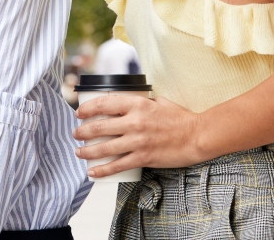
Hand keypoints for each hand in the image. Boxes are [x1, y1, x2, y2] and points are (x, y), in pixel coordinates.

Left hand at [73, 95, 207, 178]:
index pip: (104, 103)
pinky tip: (93, 172)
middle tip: (76, 134)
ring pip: (104, 148)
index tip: (79, 112)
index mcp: (137, 105)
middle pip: (99, 127)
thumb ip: (139, 102)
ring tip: (79, 152)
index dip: (87, 108)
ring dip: (87, 151)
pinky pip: (118, 165)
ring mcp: (138, 141)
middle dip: (82, 131)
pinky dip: (103, 170)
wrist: (198, 136)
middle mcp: (135, 122)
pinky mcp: (144, 158)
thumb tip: (123, 102)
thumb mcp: (157, 102)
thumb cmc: (179, 118)